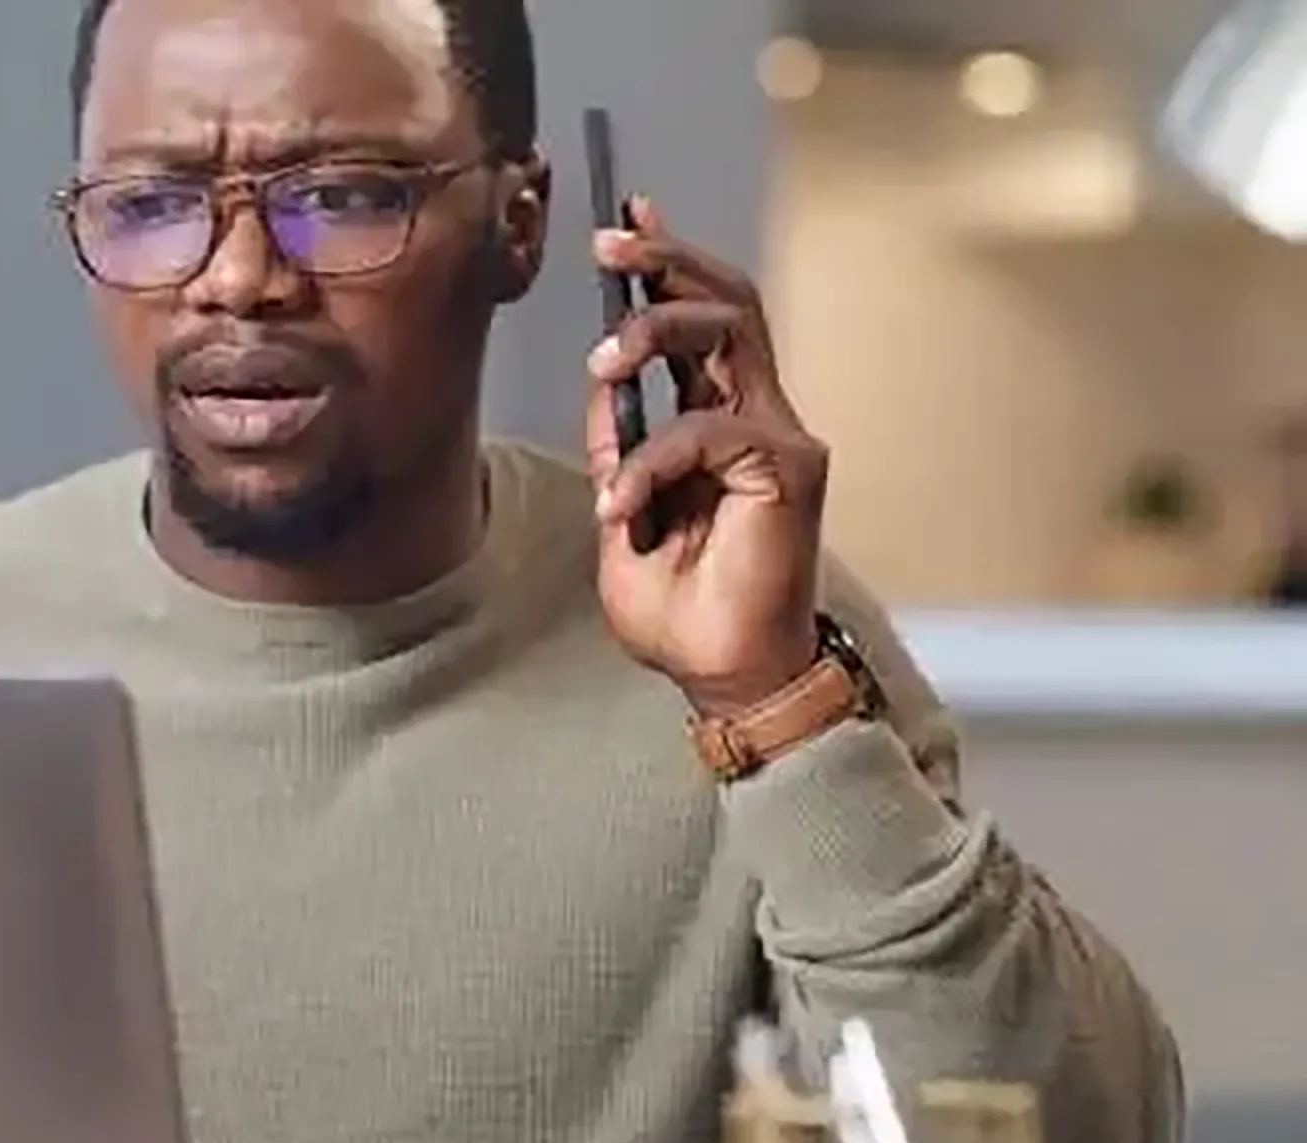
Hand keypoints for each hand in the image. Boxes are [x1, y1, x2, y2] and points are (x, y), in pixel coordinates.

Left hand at [584, 198, 823, 715]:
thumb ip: (614, 450)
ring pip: (727, 336)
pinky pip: (706, 430)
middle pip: (726, 303)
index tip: (627, 219)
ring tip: (604, 361)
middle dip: (666, 262)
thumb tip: (602, 387)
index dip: (669, 264)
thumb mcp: (618, 515)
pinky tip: (618, 504)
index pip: (704, 319)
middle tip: (609, 243)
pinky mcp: (788, 469)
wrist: (724, 675)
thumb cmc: (679, 608)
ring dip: (655, 331)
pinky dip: (649, 459)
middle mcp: (760, 416)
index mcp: (722, 421)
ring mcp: (780, 438)